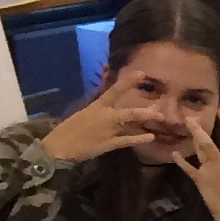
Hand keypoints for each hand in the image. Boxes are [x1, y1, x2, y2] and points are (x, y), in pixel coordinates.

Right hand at [40, 87, 165, 164]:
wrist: (59, 146)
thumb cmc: (70, 129)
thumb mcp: (85, 114)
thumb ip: (100, 110)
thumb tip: (114, 106)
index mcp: (96, 106)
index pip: (114, 91)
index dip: (128, 82)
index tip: (142, 74)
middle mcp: (104, 116)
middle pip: (127, 111)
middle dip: (144, 110)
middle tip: (159, 108)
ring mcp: (107, 130)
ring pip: (129, 123)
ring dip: (144, 120)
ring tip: (160, 117)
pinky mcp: (108, 144)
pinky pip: (127, 140)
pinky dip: (139, 139)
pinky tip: (150, 137)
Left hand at [176, 107, 219, 220]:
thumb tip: (212, 150)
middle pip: (210, 142)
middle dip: (200, 130)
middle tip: (190, 117)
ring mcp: (212, 171)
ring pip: (202, 150)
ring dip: (194, 138)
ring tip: (186, 125)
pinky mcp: (202, 181)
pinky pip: (190, 169)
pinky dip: (182, 162)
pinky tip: (174, 154)